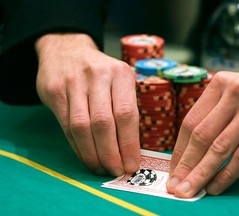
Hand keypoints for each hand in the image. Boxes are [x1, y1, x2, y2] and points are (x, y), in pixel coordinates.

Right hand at [35, 33, 139, 175]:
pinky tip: (86, 157)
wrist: (66, 49)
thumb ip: (124, 106)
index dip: (129, 144)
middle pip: (103, 123)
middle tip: (115, 171)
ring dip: (92, 154)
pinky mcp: (55, 91)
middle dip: (110, 153)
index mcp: (120, 74)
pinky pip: (67, 126)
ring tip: (100, 168)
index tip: (131, 164)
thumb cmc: (100, 72)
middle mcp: (97, 76)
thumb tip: (130, 148)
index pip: (126, 114)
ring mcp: (73, 83)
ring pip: (82, 127)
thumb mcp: (119, 79)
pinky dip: (77, 146)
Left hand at [167, 71, 238, 196]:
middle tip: (176, 185)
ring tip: (190, 190)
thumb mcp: (234, 94)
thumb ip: (213, 113)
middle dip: (186, 165)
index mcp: (220, 83)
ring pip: (221, 148)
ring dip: (202, 173)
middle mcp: (235, 91)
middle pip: (202, 136)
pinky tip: (215, 186)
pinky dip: (227, 174)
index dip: (180, 149)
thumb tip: (188, 149)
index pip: (191, 121)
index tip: (173, 168)